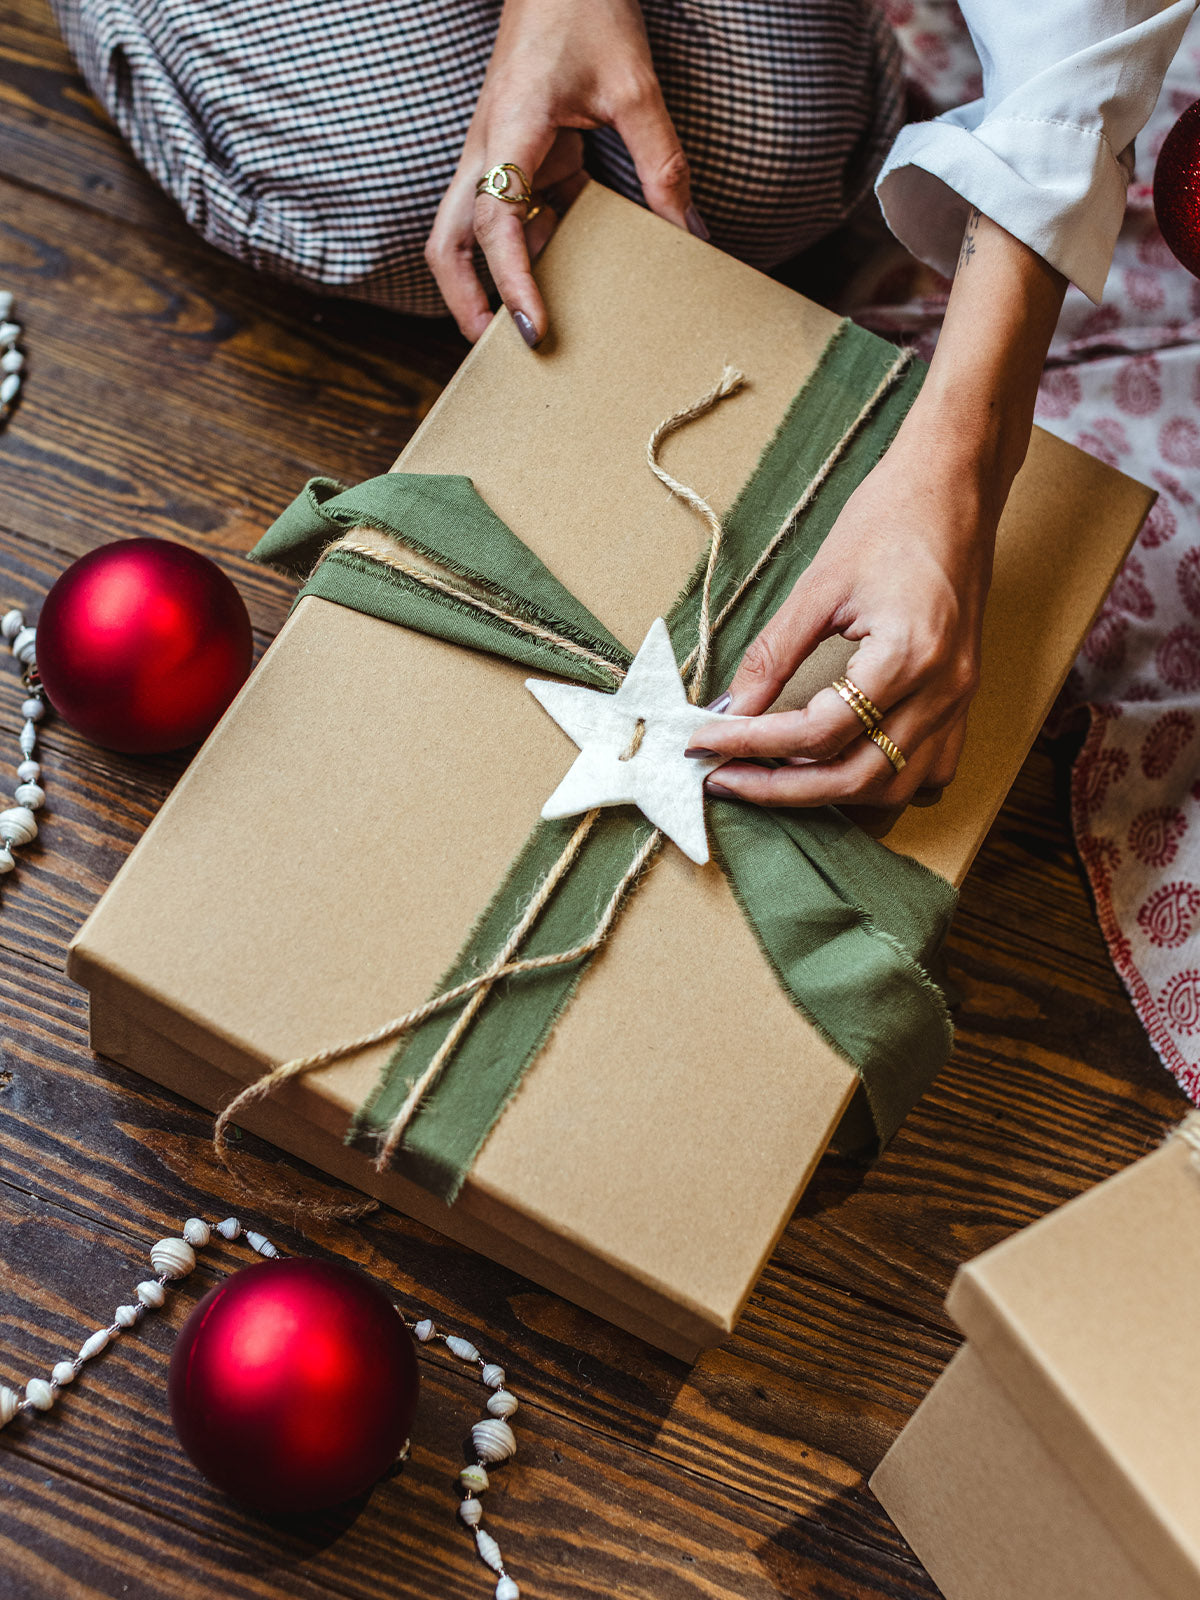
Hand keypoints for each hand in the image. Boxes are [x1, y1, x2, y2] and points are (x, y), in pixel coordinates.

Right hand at [425, 0, 703, 345]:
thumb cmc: (587, 7)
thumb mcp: (635, 86)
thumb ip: (662, 163)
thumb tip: (690, 236)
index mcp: (508, 131)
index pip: (495, 225)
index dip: (510, 284)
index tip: (533, 331)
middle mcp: (487, 150)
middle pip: (448, 245)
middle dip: (464, 302)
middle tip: (499, 350)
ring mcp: (496, 154)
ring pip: (469, 236)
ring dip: (490, 284)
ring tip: (530, 329)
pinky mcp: (517, 152)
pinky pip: (512, 216)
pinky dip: (530, 252)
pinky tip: (567, 277)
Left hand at [688, 416, 996, 806]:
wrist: (954, 485)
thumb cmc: (891, 518)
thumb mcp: (819, 582)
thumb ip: (774, 654)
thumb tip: (732, 707)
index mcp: (908, 656)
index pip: (818, 733)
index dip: (753, 745)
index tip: (704, 741)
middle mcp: (943, 689)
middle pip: (856, 777)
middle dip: (781, 788)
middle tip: (725, 777)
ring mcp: (960, 698)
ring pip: (893, 785)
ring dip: (829, 793)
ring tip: (771, 775)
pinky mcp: (963, 697)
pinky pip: (926, 769)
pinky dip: (878, 780)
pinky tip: (835, 766)